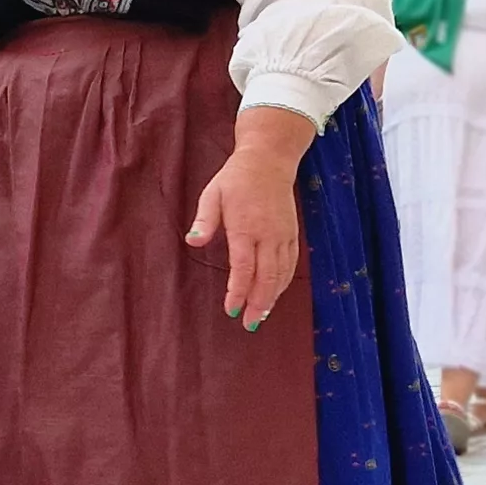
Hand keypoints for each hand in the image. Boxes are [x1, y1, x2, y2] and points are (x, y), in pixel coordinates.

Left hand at [186, 120, 313, 331]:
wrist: (269, 160)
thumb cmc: (236, 178)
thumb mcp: (212, 194)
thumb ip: (204, 220)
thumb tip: (193, 242)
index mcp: (246, 227)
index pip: (244, 267)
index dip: (238, 291)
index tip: (231, 309)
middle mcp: (268, 234)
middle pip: (266, 277)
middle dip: (257, 303)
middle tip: (248, 324)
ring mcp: (283, 235)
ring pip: (281, 274)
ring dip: (271, 297)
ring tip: (260, 316)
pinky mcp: (292, 234)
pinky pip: (291, 264)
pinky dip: (284, 282)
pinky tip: (274, 295)